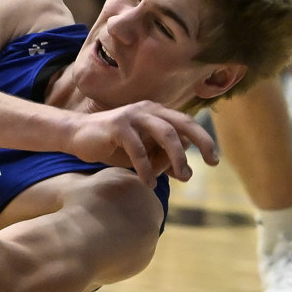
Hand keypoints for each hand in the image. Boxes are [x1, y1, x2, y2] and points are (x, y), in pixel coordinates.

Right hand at [68, 102, 219, 183]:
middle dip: (201, 141)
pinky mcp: (117, 126)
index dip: (203, 139)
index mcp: (155, 112)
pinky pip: (138, 148)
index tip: (213, 160)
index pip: (186, 122)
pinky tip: (149, 182)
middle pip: (181, 123)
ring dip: (177, 156)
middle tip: (212, 162)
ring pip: (164, 133)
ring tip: (182, 176)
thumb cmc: (112, 145)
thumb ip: (161, 158)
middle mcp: (147, 109)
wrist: (77, 136)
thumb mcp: (142, 153)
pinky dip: (146, 167)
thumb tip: (184, 171)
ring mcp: (132, 116)